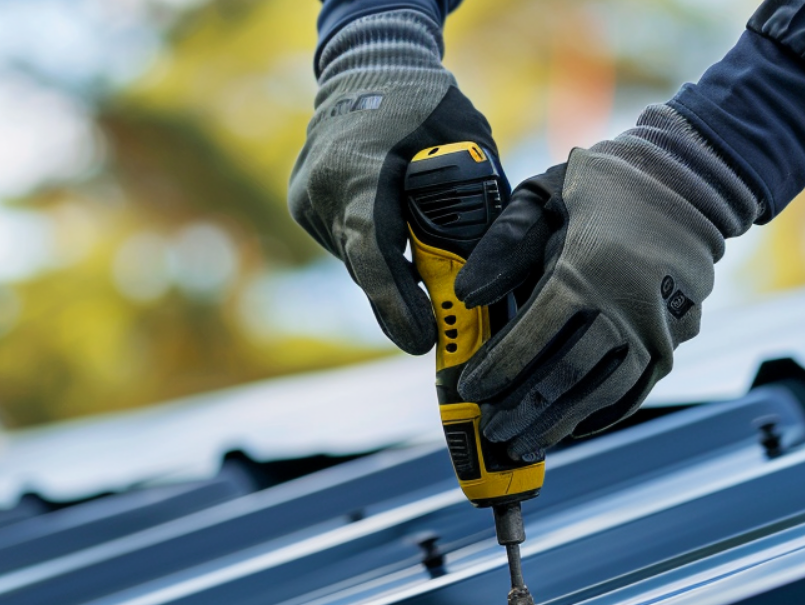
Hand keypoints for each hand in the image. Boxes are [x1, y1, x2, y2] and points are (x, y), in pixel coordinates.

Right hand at [288, 10, 502, 354]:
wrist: (367, 66)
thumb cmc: (426, 100)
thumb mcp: (470, 140)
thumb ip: (482, 196)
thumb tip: (501, 263)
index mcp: (359, 172)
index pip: (374, 254)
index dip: (397, 305)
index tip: (423, 339)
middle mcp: (322, 191)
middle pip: (367, 268)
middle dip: (403, 304)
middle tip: (443, 333)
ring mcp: (307, 202)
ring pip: (356, 262)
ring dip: (391, 277)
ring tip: (432, 289)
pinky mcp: (304, 207)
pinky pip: (347, 246)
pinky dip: (376, 255)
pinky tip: (404, 249)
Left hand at [453, 105, 759, 460]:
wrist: (689, 184)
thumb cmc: (605, 189)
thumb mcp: (544, 196)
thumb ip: (502, 245)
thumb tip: (466, 296)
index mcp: (586, 268)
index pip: (532, 336)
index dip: (498, 368)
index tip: (470, 387)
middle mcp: (626, 305)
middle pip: (565, 375)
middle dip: (522, 407)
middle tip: (491, 427)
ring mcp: (656, 330)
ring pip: (600, 393)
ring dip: (558, 422)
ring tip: (524, 441)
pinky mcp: (673, 344)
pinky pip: (632, 393)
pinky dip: (597, 415)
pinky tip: (569, 425)